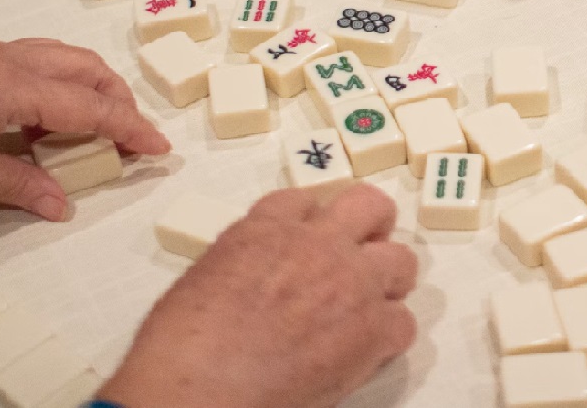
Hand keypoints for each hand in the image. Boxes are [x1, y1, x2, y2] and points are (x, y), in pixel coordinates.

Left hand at [0, 37, 169, 220]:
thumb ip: (10, 183)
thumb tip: (58, 204)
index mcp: (9, 87)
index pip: (90, 106)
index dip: (130, 127)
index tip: (158, 146)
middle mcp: (6, 60)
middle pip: (88, 68)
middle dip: (119, 101)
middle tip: (127, 139)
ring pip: (64, 56)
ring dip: (91, 88)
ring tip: (90, 128)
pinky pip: (34, 58)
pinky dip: (57, 82)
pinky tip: (41, 116)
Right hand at [99, 186, 418, 407]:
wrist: (199, 385)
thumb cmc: (183, 346)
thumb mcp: (203, 278)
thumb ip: (244, 263)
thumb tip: (256, 279)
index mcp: (266, 230)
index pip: (304, 200)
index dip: (312, 218)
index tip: (313, 234)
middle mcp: (316, 244)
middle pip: (368, 205)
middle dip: (373, 224)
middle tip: (367, 248)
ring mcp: (350, 282)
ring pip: (401, 259)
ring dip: (389, 280)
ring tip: (373, 303)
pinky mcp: (372, 328)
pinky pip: (403, 323)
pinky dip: (389, 337)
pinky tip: (369, 350)